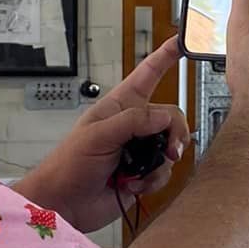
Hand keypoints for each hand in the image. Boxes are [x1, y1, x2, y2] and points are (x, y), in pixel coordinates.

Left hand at [15, 40, 190, 232]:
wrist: (65, 204)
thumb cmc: (69, 165)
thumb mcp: (98, 135)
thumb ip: (133, 121)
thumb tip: (164, 116)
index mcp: (119, 107)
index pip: (147, 75)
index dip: (165, 57)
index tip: (183, 42)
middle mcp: (132, 126)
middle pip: (171, 117)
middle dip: (175, 134)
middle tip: (170, 150)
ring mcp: (138, 151)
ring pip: (172, 146)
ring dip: (162, 162)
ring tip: (145, 172)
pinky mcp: (142, 174)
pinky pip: (165, 172)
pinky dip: (154, 181)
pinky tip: (134, 186)